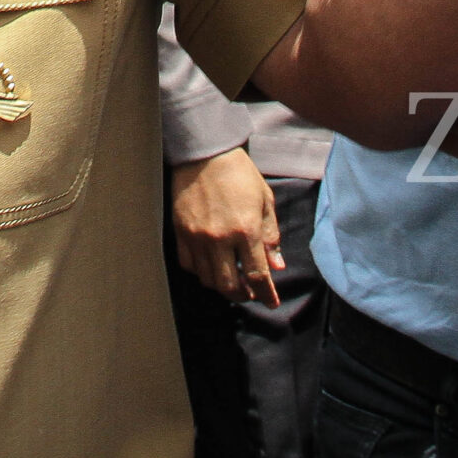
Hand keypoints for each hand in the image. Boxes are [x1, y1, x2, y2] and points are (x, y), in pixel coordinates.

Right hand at [170, 147, 283, 304]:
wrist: (205, 155)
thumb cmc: (240, 175)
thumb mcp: (265, 201)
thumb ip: (271, 236)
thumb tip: (277, 266)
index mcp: (246, 229)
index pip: (257, 275)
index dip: (266, 294)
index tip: (272, 302)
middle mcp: (220, 238)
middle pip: (230, 285)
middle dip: (243, 295)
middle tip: (250, 293)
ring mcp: (197, 237)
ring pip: (208, 280)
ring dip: (222, 286)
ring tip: (232, 280)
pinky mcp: (180, 232)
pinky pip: (189, 265)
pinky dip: (201, 272)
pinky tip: (211, 266)